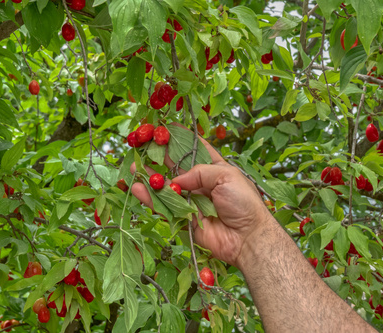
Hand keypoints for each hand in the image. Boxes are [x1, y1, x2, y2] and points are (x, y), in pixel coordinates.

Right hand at [130, 125, 272, 267]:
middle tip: (142, 148)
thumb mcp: (225, 176)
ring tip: (134, 168)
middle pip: (176, 168)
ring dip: (150, 178)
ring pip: (166, 188)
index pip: (196, 150)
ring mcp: (191, 201)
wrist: (247, 237)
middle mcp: (201, 184)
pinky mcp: (183, 219)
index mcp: (214, 169)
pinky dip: (150, 199)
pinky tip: (137, 188)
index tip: (166, 127)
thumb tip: (175, 180)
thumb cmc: (243, 203)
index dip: (181, 139)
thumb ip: (198, 172)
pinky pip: (163, 207)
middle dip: (160, 158)